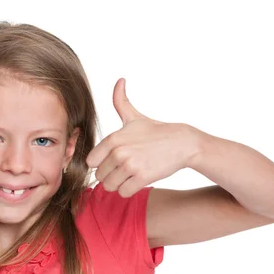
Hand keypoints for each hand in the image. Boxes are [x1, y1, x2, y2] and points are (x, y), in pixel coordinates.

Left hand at [86, 78, 198, 196]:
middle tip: (124, 170)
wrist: (181, 143)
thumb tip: (120, 80)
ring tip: (129, 176)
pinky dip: (128, 190)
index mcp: (113, 138)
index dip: (101, 164)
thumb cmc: (155, 131)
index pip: (91, 162)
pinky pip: (123, 192)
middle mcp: (119, 152)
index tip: (112, 161)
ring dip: (119, 184)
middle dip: (110, 176)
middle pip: (100, 176)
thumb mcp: (134, 117)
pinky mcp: (142, 177)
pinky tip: (136, 181)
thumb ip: (121, 101)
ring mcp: (130, 165)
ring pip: (110, 186)